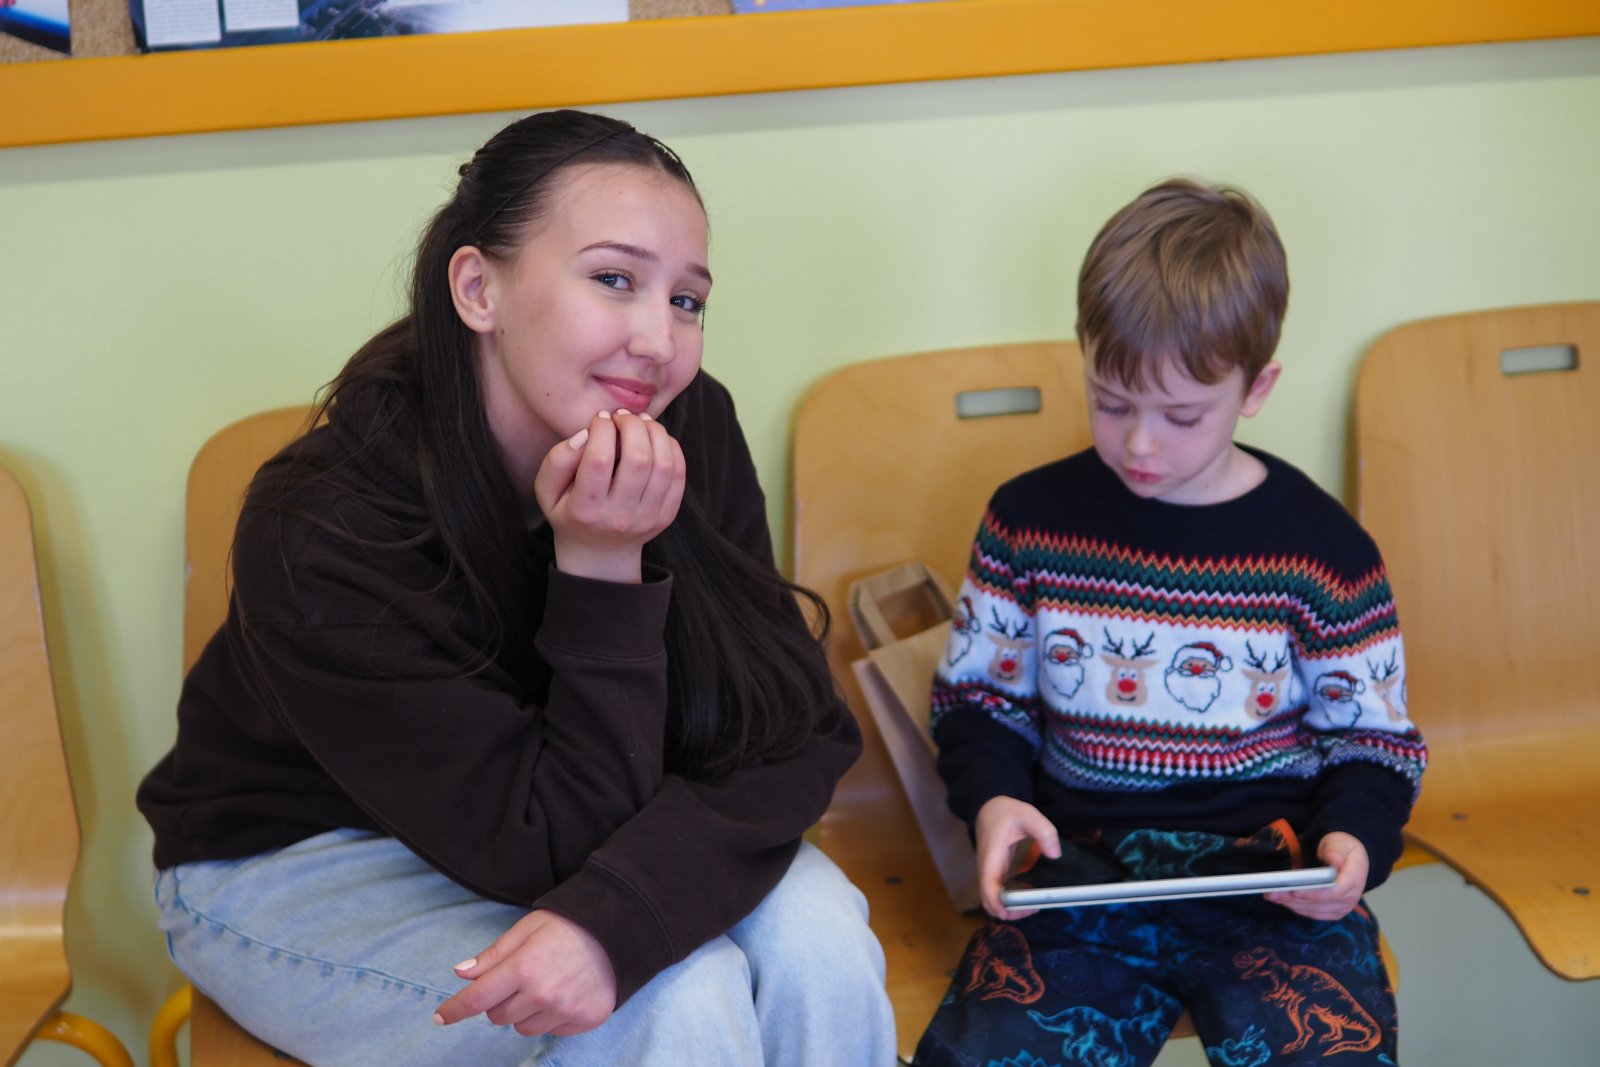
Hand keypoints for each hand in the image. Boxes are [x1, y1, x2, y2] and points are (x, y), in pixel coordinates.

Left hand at [434, 910, 617, 1036]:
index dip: (454, 1009)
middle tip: (519, 978)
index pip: (477, 999)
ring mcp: (565, 1010)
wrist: (620, 929)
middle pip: (498, 1016)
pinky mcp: (585, 1020)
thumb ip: (493, 955)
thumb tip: (461, 974)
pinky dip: (550, 1017)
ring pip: (523, 1028)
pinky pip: (551, 1031)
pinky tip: (564, 993)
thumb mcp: (527, 929)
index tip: (440, 1017)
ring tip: (545, 984)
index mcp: (524, 967)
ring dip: (524, 1012)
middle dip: (499, 1000)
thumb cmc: (569, 924)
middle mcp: (543, 994)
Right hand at [535, 409, 685, 582]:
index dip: (602, 429)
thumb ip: (557, 460)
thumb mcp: (547, 491)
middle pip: (638, 458)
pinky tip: (655, 439)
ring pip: (663, 464)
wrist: (599, 554)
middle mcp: (619, 517)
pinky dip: (671, 448)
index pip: (598, 459)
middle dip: (632, 425)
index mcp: (586, 510)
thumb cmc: (569, 513)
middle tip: (622, 417)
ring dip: (655, 432)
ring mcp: (647, 518)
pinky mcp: (666, 516)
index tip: (600, 419)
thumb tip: (585, 434)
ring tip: (641, 422)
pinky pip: (678, 475)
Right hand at [974, 796, 1060, 919]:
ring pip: (992, 901)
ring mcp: (989, 873)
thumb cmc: (1006, 812)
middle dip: (1009, 911)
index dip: (998, 903)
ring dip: (1011, 908)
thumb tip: (1055, 854)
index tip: (1015, 910)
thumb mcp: (1028, 814)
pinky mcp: (995, 874)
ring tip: (1034, 902)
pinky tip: (1029, 892)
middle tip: (1034, 906)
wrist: (988, 807)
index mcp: (992, 856)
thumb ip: (1044, 831)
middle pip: (989, 902)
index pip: (988, 886)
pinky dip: (1012, 900)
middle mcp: (987, 869)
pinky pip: (999, 894)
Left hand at [1266, 831, 1367, 920]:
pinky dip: (1297, 908)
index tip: (1295, 891)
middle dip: (1295, 899)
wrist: (1349, 857)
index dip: (1315, 894)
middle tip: (1273, 892)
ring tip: (1272, 895)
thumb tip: (1334, 860)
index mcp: (1355, 878)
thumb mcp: (1339, 843)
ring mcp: (1343, 907)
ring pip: (1315, 910)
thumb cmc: (1342, 848)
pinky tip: (1283, 901)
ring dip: (1292, 904)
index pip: (1336, 892)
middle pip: (1321, 903)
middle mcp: (1351, 897)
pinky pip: (1314, 914)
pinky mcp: (1334, 911)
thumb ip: (1335, 851)